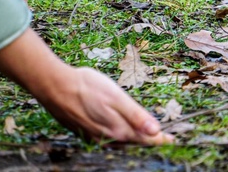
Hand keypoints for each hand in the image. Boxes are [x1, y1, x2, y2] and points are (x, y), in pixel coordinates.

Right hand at [0, 28, 172, 144]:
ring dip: (135, 140)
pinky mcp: (86, 132)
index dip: (161, 138)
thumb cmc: (87, 87)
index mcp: (118, 129)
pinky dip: (121, 137)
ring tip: (146, 137)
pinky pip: (109, 140)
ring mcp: (95, 136)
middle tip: (164, 138)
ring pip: (122, 142)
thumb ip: (136, 115)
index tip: (173, 139)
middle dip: (150, 140)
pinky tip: (121, 132)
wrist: (54, 86)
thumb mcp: (116, 97)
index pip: (146, 138)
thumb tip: (156, 131)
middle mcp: (107, 137)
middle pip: (135, 142)